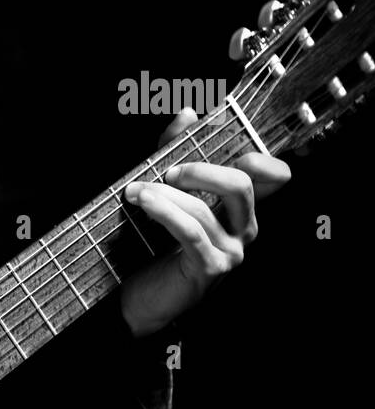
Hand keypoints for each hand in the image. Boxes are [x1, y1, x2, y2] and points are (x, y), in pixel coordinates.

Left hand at [118, 107, 291, 337]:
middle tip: (167, 171)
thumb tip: (187, 112)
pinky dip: (165, 213)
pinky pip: (190, 232)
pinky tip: (144, 203)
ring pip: (206, 209)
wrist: (140, 295)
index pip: (273, 177)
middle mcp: (244, 229)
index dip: (262, 157)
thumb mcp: (166, 193)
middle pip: (242, 184)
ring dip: (165, 195)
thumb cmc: (154, 244)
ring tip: (135, 191)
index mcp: (241, 209)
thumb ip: (175, 153)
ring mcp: (231, 251)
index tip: (230, 141)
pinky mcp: (210, 268)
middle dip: (202, 170)